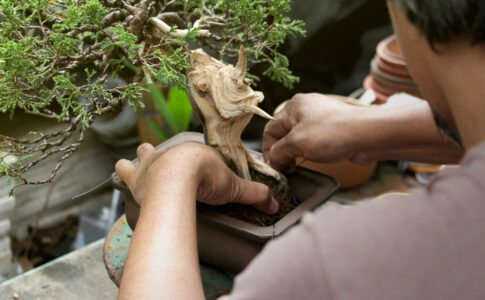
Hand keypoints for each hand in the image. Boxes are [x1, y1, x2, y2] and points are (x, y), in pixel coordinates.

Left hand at [115, 142, 278, 213]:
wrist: (179, 180)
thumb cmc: (206, 179)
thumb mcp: (233, 187)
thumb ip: (253, 194)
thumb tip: (275, 203)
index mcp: (193, 155)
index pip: (196, 157)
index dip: (198, 164)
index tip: (201, 172)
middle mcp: (170, 155)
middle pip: (164, 150)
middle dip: (160, 154)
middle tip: (161, 162)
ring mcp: (151, 165)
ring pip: (140, 154)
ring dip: (137, 161)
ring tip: (134, 166)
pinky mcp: (137, 179)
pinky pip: (124, 171)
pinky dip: (123, 173)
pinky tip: (121, 175)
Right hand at [263, 93, 371, 170]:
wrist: (368, 135)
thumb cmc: (330, 134)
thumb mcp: (297, 143)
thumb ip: (279, 153)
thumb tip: (272, 162)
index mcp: (294, 106)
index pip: (270, 129)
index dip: (268, 150)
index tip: (272, 167)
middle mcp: (306, 109)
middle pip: (284, 133)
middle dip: (281, 153)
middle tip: (284, 170)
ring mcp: (321, 118)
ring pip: (299, 138)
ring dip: (295, 154)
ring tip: (296, 168)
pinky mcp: (333, 128)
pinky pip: (313, 141)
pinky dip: (308, 152)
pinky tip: (312, 161)